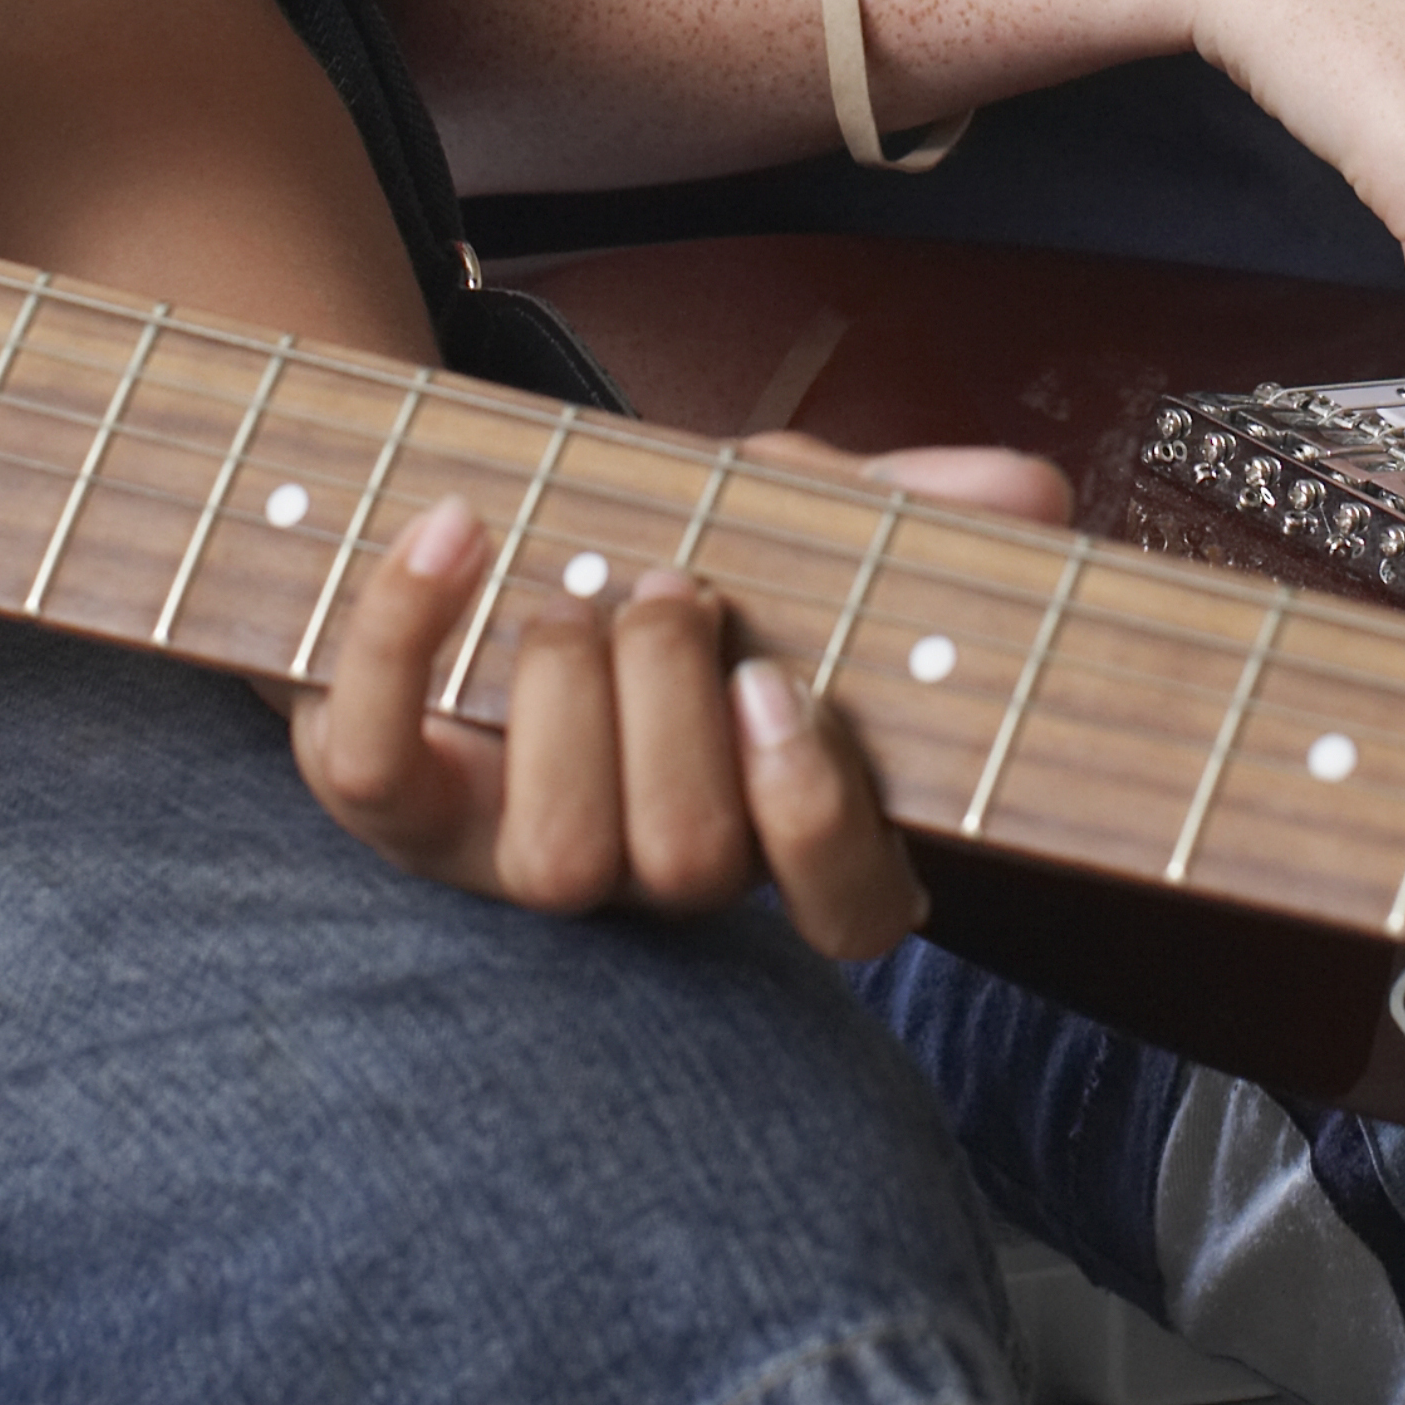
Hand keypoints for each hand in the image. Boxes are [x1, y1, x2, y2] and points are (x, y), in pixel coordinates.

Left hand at [292, 433, 1066, 954]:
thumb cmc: (651, 537)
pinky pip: (374, 766)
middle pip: (690, 864)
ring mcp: (506, 851)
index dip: (822, 820)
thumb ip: (897, 511)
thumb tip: (1030, 493)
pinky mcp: (386, 804)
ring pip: (555, 861)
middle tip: (668, 587)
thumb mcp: (778, 509)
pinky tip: (455, 529)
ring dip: (567, 692)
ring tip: (573, 589)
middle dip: (676, 708)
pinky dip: (405, 630)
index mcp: (772, 816)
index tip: (782, 686)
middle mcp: (644, 868)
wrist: (475, 512)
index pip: (852, 912)